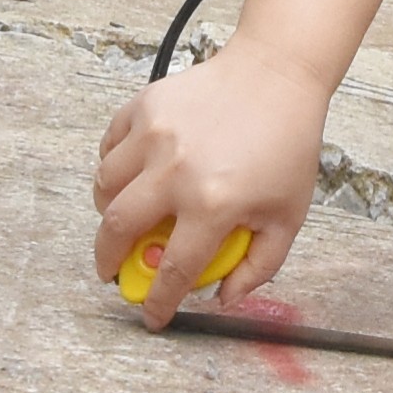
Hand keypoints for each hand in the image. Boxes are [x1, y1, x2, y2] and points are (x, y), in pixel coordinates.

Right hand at [90, 51, 327, 325]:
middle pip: (118, 230)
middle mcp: (176, 171)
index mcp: (214, 204)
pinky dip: (110, 167)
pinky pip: (109, 147)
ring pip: (105, 187)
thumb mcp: (287, 216)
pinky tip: (129, 176)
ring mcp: (155, 136)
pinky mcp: (144, 106)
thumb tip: (223, 299)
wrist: (276, 76)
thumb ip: (258, 266)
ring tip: (122, 218)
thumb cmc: (286, 145)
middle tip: (112, 271)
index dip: (159, 303)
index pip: (174, 270)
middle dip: (107, 261)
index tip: (152, 317)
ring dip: (107, 213)